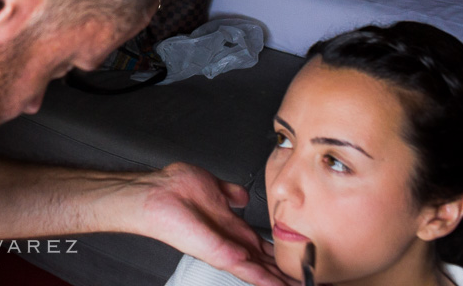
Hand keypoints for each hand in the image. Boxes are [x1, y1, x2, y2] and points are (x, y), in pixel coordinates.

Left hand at [132, 163, 296, 285]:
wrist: (158, 195)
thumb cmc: (176, 188)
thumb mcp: (213, 185)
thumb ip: (230, 193)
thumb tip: (241, 195)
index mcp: (229, 224)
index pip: (259, 243)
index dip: (277, 253)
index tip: (294, 260)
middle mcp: (230, 240)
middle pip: (263, 262)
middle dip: (284, 273)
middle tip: (305, 282)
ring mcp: (226, 250)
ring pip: (260, 271)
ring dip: (281, 281)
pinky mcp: (221, 255)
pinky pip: (249, 273)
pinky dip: (267, 281)